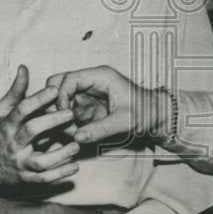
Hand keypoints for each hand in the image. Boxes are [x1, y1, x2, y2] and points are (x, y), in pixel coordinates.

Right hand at [0, 65, 82, 200]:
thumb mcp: (3, 111)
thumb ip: (16, 91)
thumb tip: (24, 67)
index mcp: (7, 125)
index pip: (21, 109)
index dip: (38, 99)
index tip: (55, 90)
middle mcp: (12, 144)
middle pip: (31, 131)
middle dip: (51, 122)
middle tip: (71, 113)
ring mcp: (19, 162)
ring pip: (39, 160)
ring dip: (60, 154)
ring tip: (77, 144)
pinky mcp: (25, 178)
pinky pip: (43, 179)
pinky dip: (59, 175)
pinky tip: (75, 166)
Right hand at [47, 66, 169, 146]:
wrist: (156, 116)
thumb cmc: (145, 112)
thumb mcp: (125, 121)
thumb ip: (101, 129)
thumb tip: (76, 137)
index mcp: (100, 76)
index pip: (69, 78)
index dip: (61, 96)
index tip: (65, 116)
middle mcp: (90, 82)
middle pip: (58, 83)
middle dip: (55, 103)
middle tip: (63, 122)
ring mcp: (87, 94)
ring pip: (60, 98)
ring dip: (60, 115)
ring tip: (72, 132)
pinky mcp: (87, 107)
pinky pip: (68, 112)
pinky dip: (67, 123)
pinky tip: (76, 134)